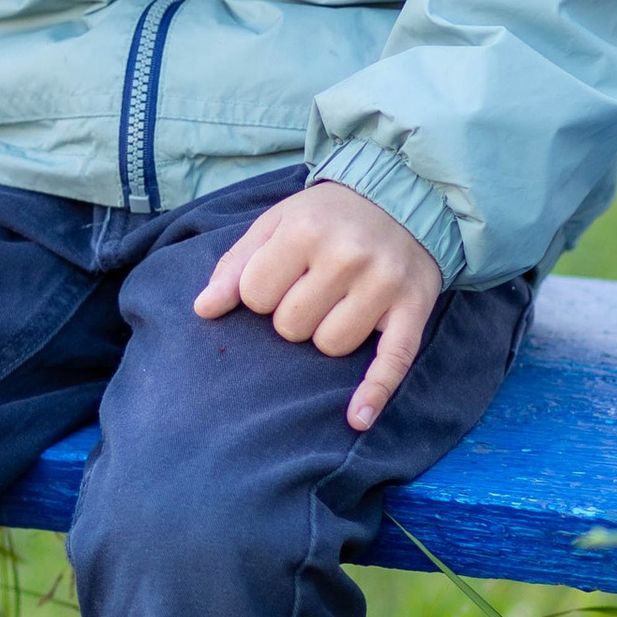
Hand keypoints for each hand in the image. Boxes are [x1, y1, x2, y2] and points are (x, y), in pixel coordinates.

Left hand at [195, 181, 443, 429]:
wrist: (403, 198)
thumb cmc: (328, 216)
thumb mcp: (276, 223)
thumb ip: (236, 264)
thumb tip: (203, 309)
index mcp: (305, 230)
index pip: (255, 294)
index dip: (261, 293)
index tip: (282, 276)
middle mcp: (346, 255)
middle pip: (291, 326)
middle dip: (292, 315)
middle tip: (312, 289)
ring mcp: (382, 283)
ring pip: (330, 346)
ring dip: (327, 335)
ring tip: (340, 304)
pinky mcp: (413, 308)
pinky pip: (392, 361)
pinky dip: (374, 393)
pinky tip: (357, 417)